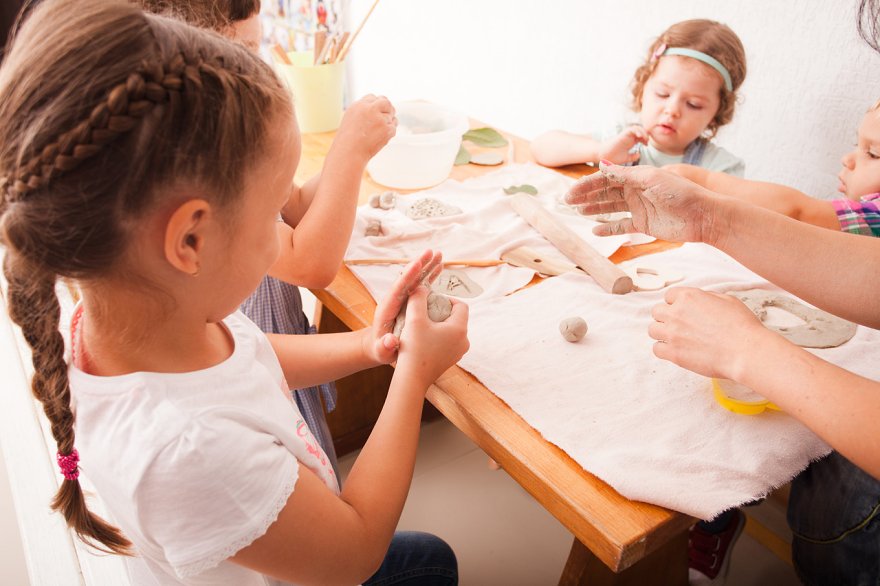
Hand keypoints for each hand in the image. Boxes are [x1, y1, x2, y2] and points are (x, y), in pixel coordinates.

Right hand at [333, 94, 396, 162]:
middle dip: (388, 108)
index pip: (373, 97)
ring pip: (392, 115)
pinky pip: (394, 126)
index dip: (376, 105)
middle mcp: (370, 109)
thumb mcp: (351, 118)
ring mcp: (380, 119)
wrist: (350, 153)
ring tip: (377, 132)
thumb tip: (378, 106)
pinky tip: (380, 137)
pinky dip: (390, 131)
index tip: (377, 112)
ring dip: (388, 121)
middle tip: (386, 117)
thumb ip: (364, 110)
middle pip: (386, 102)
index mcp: (359, 105)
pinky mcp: (387, 129)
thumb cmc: (348, 139)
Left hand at [368, 249, 443, 363]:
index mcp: (388, 308)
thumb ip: (384, 347)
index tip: (416, 264)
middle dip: (419, 265)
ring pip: (416, 279)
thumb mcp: (381, 351)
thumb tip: (389, 341)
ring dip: (427, 266)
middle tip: (431, 251)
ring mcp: (404, 298)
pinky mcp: (411, 300)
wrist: (379, 346)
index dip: (407, 276)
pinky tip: (440, 266)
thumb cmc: (380, 350)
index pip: (398, 289)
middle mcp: (396, 299)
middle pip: (408, 279)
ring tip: (439, 254)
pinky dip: (430, 276)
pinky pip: (422, 285)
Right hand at [395, 285, 468, 385]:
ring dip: (439, 325)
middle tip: (424, 311)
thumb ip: (418, 298)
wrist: (412, 379)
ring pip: (452, 330)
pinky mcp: (450, 360)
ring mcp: (458, 353)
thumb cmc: (414, 348)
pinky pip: (448, 342)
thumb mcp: (414, 318)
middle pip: (457, 318)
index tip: (431, 301)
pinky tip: (423, 339)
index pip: (461, 305)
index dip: (447, 299)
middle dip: (441, 311)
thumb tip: (421, 286)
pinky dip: (438, 337)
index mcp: (460, 329)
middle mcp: (464, 341)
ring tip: (422, 325)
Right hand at [565, 161, 719, 242]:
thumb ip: (625, 174)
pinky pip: (622, 226)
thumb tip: (602, 165)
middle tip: (568, 202)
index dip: (588, 185)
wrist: (703, 215)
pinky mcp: (644, 225)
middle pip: (606, 193)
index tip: (572, 192)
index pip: (607, 179)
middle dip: (587, 196)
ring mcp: (639, 208)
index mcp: (637, 177)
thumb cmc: (680, 192)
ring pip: (611, 208)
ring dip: (595, 209)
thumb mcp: (651, 179)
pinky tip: (595, 231)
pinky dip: (609, 229)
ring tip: (579, 213)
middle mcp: (636, 191)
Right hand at [597, 125, 647, 164]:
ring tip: (644, 139)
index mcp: (630, 142)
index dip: (645, 138)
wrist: (604, 157)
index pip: (640, 136)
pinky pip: (631, 129)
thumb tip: (639, 154)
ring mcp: (625, 135)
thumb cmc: (613, 157)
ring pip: (636, 128)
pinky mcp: (622, 135)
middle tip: (646, 142)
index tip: (646, 145)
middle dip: (645, 134)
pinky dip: (637, 130)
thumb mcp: (626, 158)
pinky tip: (639, 136)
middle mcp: (628, 137)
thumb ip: (632, 156)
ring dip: (642, 132)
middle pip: (640, 130)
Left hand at [648, 287, 770, 380]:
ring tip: (677, 339)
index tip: (683, 311)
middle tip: (680, 326)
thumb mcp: (727, 300)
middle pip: (657, 312)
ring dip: (663, 333)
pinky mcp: (673, 353)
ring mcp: (672, 333)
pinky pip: (656, 349)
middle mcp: (676, 313)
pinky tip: (676, 351)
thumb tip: (698, 301)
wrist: (745, 351)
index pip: (669, 295)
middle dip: (667, 317)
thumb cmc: (742, 326)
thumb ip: (706, 298)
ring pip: (653, 330)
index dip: (676, 303)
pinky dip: (664, 350)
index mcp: (688, 297)